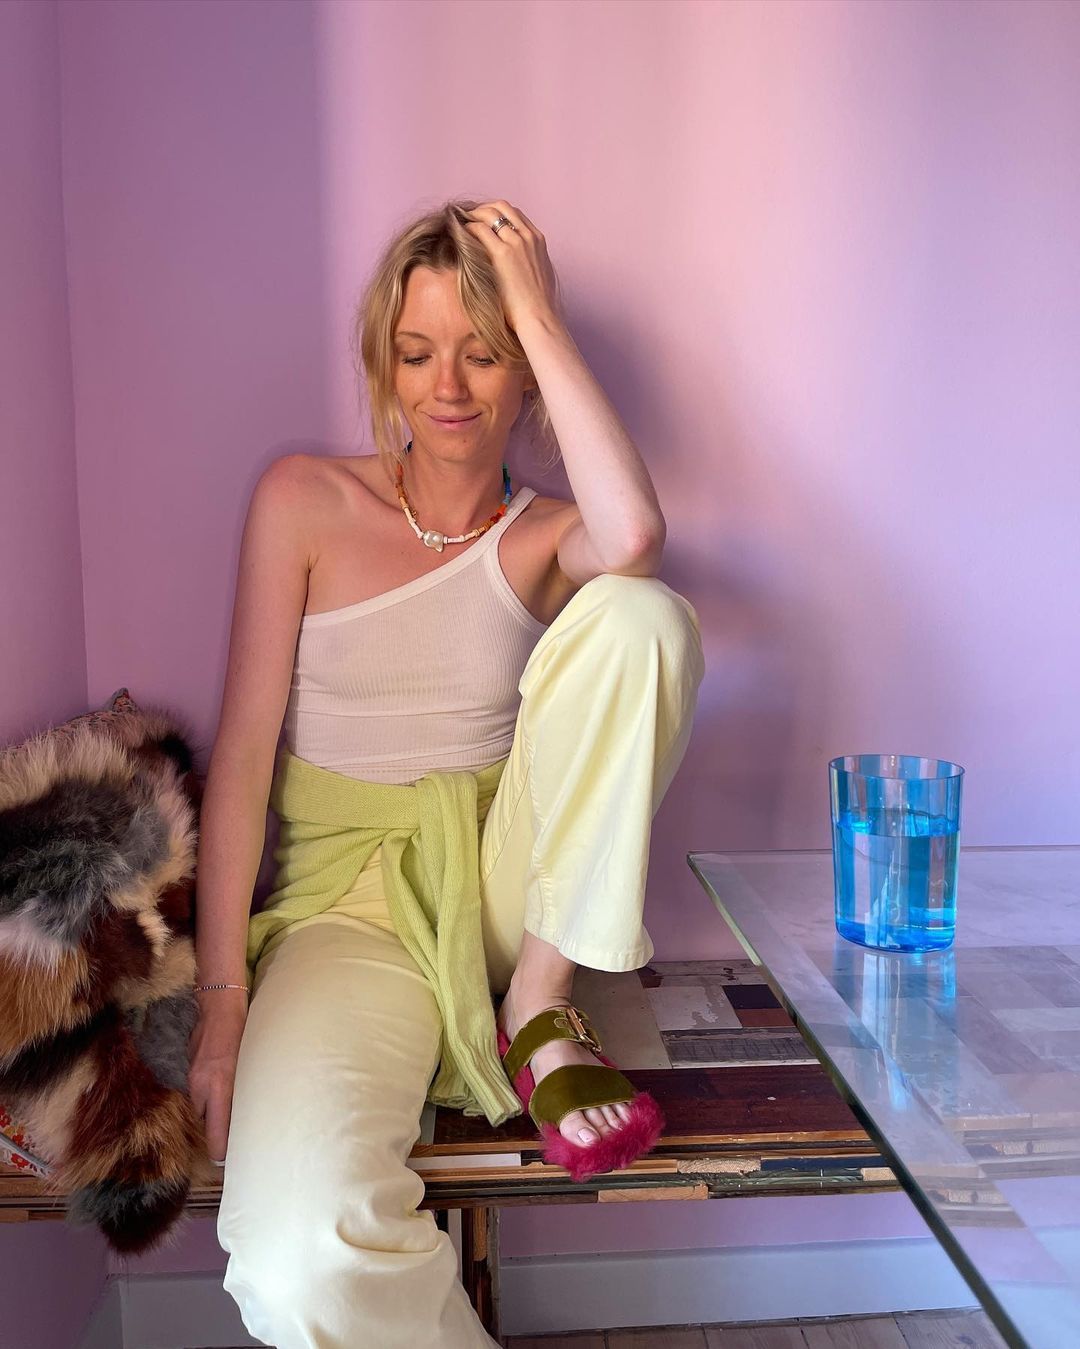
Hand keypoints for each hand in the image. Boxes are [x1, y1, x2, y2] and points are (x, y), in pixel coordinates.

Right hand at [188, 998, 247, 1168]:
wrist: (219, 1006)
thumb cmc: (243, 1033)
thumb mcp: (250, 1064)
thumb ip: (243, 1090)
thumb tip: (243, 1114)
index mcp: (221, 1087)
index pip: (216, 1131)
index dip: (219, 1150)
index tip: (225, 1161)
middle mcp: (203, 1087)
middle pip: (206, 1122)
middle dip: (216, 1128)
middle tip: (233, 1136)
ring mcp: (194, 1078)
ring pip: (202, 1107)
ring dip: (212, 1110)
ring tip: (227, 1108)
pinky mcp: (190, 1070)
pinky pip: (198, 1092)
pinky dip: (207, 1095)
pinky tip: (220, 1086)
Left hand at [463, 200, 561, 333]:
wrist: (539, 317)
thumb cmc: (537, 306)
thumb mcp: (538, 276)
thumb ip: (528, 263)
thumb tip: (516, 267)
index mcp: (538, 240)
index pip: (515, 214)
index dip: (496, 213)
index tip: (483, 220)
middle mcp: (529, 236)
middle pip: (502, 207)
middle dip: (483, 208)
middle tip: (468, 217)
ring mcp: (517, 243)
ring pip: (490, 213)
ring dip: (473, 215)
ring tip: (459, 224)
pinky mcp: (503, 254)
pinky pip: (481, 230)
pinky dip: (468, 228)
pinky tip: (459, 235)